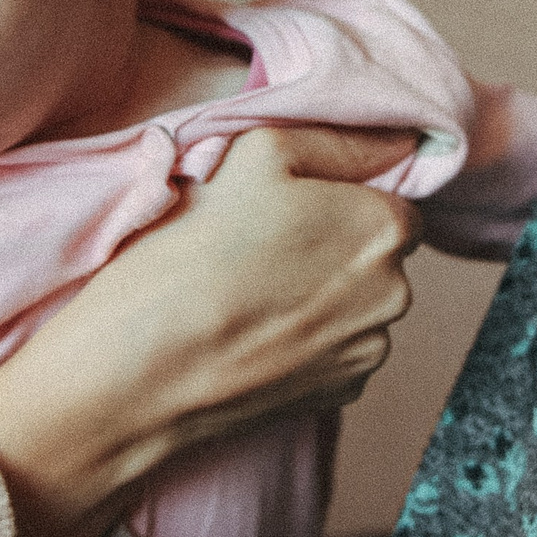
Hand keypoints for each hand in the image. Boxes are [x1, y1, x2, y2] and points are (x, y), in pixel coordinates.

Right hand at [0, 126, 421, 536]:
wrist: (142, 368)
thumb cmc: (195, 249)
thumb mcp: (260, 153)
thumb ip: (340, 141)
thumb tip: (394, 145)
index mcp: (384, 227)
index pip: (388, 199)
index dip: (335, 198)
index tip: (282, 209)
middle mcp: (394, 294)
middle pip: (374, 255)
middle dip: (329, 247)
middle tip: (256, 248)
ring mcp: (368, 352)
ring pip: (354, 305)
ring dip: (317, 296)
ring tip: (246, 295)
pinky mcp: (339, 395)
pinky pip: (333, 352)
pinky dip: (302, 340)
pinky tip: (249, 334)